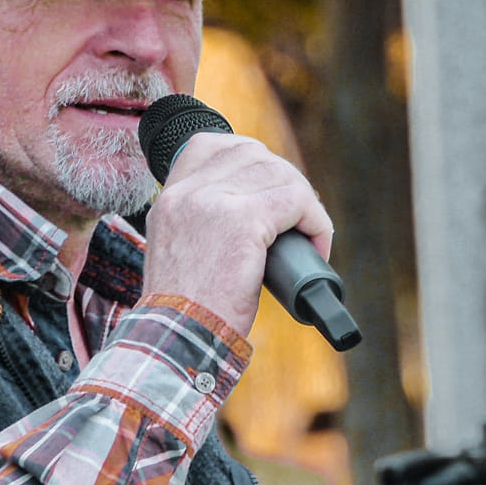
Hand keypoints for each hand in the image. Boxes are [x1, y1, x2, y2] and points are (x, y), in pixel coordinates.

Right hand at [139, 131, 332, 338]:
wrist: (177, 340)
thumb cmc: (185, 314)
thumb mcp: (179, 253)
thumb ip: (201, 225)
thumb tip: (255, 215)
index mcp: (169, 199)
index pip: (209, 144)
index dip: (249, 158)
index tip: (267, 188)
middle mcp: (187, 192)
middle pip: (253, 154)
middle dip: (285, 181)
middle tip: (297, 219)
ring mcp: (212, 201)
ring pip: (279, 175)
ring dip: (304, 204)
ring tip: (309, 238)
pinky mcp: (242, 220)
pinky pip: (297, 201)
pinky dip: (316, 222)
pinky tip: (316, 246)